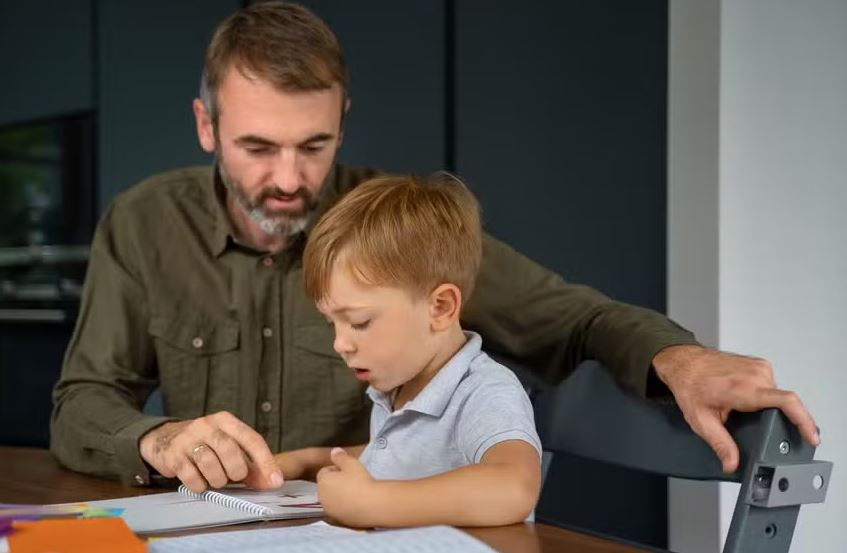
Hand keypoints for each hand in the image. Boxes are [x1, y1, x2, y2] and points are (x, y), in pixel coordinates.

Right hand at [139, 411, 282, 492]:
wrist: (163, 438)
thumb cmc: (204, 444)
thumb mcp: (227, 446)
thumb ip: (251, 463)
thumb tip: (273, 481)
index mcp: (226, 421)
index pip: (252, 439)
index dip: (266, 461)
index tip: (275, 480)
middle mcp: (207, 425)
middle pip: (230, 451)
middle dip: (237, 471)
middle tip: (234, 477)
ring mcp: (188, 439)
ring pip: (210, 465)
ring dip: (217, 480)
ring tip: (215, 479)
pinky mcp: (173, 455)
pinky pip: (192, 478)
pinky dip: (200, 486)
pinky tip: (200, 481)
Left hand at [316, 448, 382, 526]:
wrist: (372, 504)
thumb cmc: (361, 480)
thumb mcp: (351, 463)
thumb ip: (340, 456)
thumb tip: (333, 451)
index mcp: (323, 481)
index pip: (324, 472)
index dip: (336, 470)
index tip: (348, 471)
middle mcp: (321, 496)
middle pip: (326, 486)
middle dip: (335, 483)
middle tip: (352, 481)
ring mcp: (329, 510)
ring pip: (331, 499)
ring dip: (338, 496)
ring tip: (355, 493)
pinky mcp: (337, 520)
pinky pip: (338, 510)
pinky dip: (344, 507)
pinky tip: (356, 504)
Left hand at [653, 345, 818, 472]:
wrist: (683, 362)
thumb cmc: (690, 385)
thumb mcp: (701, 420)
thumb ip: (720, 444)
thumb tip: (731, 463)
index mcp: (743, 389)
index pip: (786, 402)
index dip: (804, 421)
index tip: (811, 436)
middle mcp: (755, 375)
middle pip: (783, 404)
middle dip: (777, 420)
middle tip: (760, 429)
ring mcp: (759, 367)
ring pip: (777, 396)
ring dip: (766, 408)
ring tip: (745, 411)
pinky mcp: (759, 365)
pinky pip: (771, 386)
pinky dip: (763, 396)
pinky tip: (747, 400)